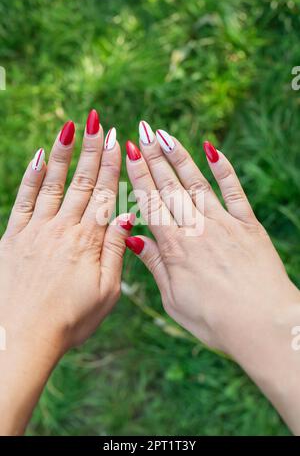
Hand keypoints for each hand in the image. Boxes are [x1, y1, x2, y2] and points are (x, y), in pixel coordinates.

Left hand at [0, 110, 131, 433]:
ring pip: (54, 184)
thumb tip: (126, 216)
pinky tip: (40, 158)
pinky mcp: (14, 236)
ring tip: (71, 128)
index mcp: (90, 241)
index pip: (105, 194)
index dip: (112, 166)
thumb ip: (116, 251)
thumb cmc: (70, 320)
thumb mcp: (106, 292)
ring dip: (64, 154)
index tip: (117, 141)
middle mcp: (63, 228)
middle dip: (92, 150)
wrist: (23, 338)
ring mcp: (36, 230)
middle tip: (99, 122)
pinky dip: (33, 177)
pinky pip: (25, 199)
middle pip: (82, 182)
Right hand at [126, 121, 299, 432]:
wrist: (263, 325)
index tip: (128, 152)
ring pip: (196, 183)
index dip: (138, 175)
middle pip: (169, 186)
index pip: (150, 202)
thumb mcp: (174, 299)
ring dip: (179, 157)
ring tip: (165, 135)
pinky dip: (223, 169)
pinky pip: (234, 191)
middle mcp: (196, 228)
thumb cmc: (215, 321)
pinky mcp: (248, 225)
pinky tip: (212, 149)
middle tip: (141, 132)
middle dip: (152, 157)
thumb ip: (155, 265)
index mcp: (175, 247)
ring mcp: (224, 223)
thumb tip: (133, 237)